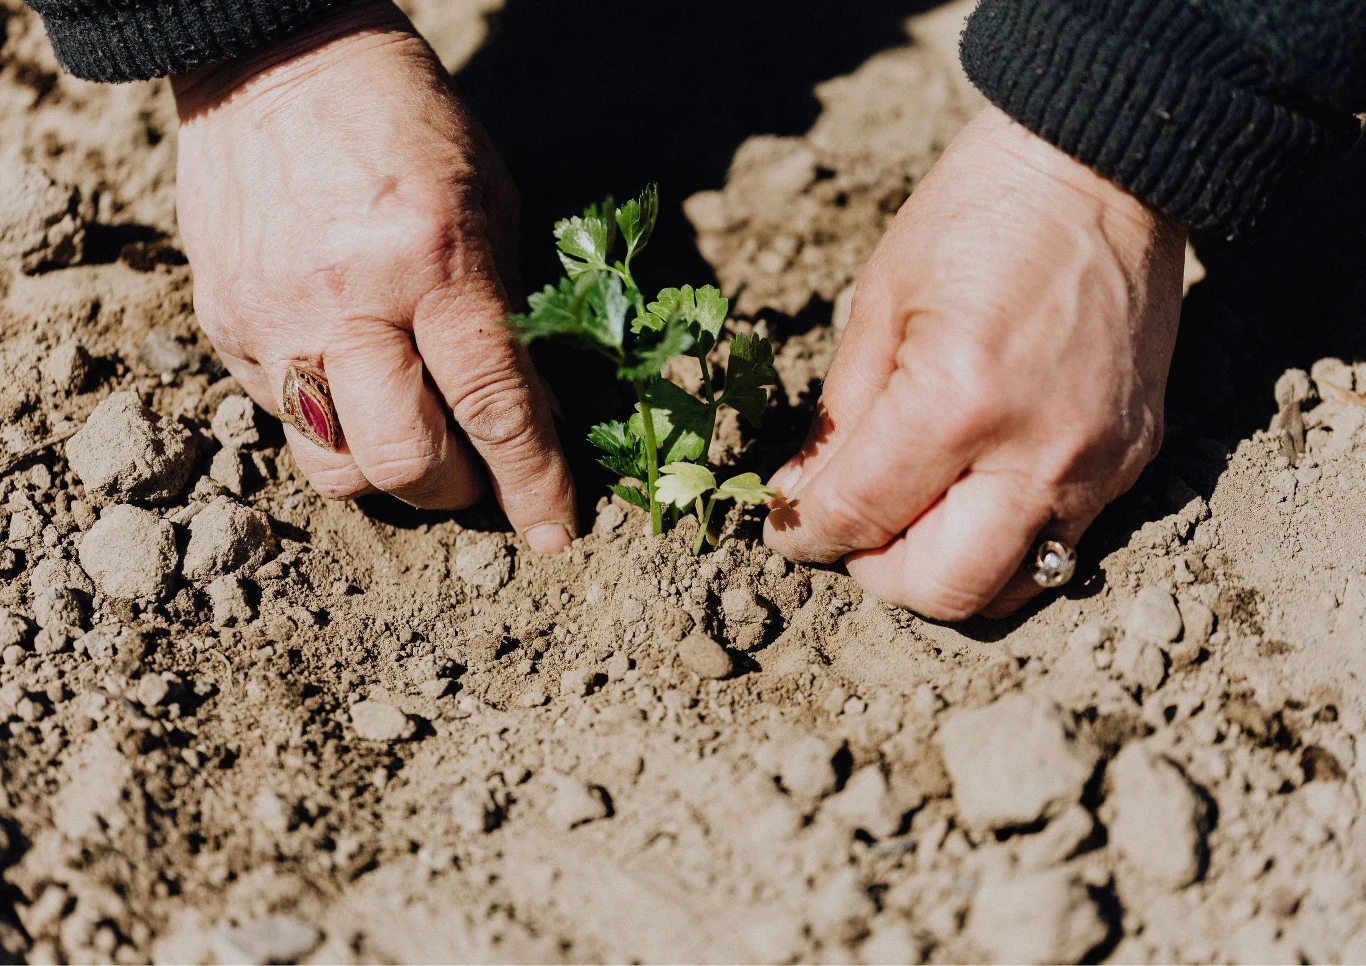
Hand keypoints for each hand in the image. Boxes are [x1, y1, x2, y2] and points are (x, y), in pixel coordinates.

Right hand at [171, 0, 575, 551]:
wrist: (272, 59)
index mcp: (431, 260)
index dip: (532, 483)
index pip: (492, 405)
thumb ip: (508, 316)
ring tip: (415, 435)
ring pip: (334, 467)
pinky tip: (357, 382)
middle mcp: (344, 302)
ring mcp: (272, 321)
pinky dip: (336, 426)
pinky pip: (284, 422)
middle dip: (457, 491)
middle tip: (477, 472)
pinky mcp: (223, 328)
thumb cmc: (406, 122)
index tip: (556, 535)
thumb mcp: (489, 203)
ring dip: (389, 476)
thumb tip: (530, 417)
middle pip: (404, 463)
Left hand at [764, 105, 1186, 618]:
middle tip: (853, 533)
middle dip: (877, 574)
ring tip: (912, 518)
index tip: (787, 529)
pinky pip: (1060, 544)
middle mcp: (1037, 452)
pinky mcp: (1134, 459)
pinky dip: (1001, 541)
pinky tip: (972, 491)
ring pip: (1010, 587)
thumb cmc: (978, 215)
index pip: (861, 516)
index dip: (805, 535)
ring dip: (944, 572)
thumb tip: (800, 500)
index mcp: (956, 401)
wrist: (1104, 168)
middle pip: (943, 589)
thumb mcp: (880, 304)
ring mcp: (1098, 464)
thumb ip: (838, 419)